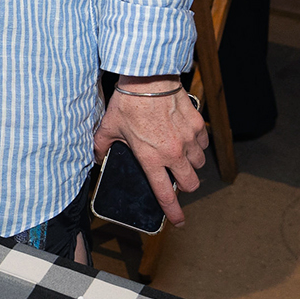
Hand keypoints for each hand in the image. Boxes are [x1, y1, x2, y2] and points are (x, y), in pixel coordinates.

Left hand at [92, 81, 206, 226]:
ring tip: (178, 156)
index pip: (165, 193)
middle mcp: (173, 153)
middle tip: (174, 178)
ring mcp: (188, 139)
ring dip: (191, 164)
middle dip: (184, 186)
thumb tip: (97, 156)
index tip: (178, 221)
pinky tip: (185, 139)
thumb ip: (101, 146)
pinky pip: (202, 144)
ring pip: (198, 164)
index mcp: (151, 158)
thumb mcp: (108, 127)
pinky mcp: (197, 124)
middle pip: (190, 183)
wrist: (148, 78)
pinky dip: (196, 145)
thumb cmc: (128, 102)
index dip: (173, 211)